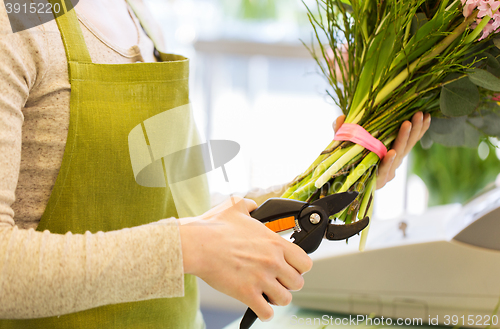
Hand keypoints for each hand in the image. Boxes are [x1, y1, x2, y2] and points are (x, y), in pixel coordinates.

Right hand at [179, 197, 312, 321]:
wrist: (197, 244)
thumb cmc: (214, 227)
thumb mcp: (235, 207)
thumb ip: (249, 206)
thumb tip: (252, 206)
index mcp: (274, 242)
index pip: (304, 261)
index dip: (299, 267)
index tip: (291, 268)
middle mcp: (272, 261)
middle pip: (297, 283)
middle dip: (288, 284)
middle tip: (277, 281)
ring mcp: (261, 279)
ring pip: (285, 299)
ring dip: (277, 298)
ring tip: (268, 294)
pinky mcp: (247, 294)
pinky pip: (267, 313)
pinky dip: (264, 313)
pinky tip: (259, 306)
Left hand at [333, 112, 430, 188]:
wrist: (343, 188)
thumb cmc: (350, 164)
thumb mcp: (346, 144)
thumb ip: (343, 131)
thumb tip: (340, 117)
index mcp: (391, 152)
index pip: (409, 139)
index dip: (419, 129)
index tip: (427, 115)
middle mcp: (393, 162)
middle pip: (407, 144)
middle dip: (415, 129)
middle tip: (420, 114)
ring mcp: (387, 171)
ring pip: (398, 154)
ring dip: (403, 138)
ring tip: (407, 124)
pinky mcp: (378, 180)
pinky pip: (384, 170)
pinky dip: (388, 161)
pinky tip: (392, 152)